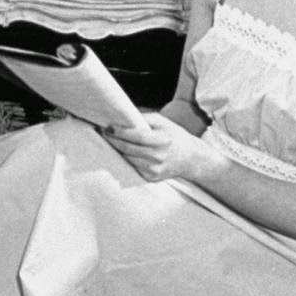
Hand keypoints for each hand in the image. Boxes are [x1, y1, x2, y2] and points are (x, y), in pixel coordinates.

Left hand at [99, 112, 215, 183]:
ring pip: (128, 158)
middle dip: (113, 140)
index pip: (137, 137)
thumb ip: (144, 118)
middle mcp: (159, 157)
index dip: (121, 132)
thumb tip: (123, 117)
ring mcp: (155, 169)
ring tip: (111, 140)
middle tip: (103, 132)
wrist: (191, 159)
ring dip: (117, 149)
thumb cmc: (175, 136)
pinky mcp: (152, 178)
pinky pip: (133, 166)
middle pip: (129, 149)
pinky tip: (122, 151)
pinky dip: (126, 158)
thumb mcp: (163, 122)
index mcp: (163, 141)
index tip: (108, 127)